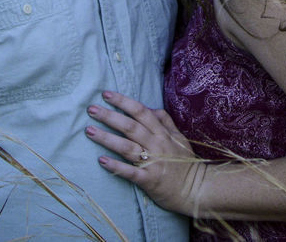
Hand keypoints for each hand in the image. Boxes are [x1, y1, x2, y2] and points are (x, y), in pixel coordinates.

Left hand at [85, 90, 207, 215]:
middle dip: (109, 116)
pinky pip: (130, 172)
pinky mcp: (149, 180)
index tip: (106, 94)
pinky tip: (101, 160)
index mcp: (163, 133)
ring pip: (127, 147)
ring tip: (89, 131)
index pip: (141, 112)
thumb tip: (151, 108)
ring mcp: (153, 162)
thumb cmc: (185, 164)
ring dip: (107, 138)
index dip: (123, 102)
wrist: (196, 190)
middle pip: (130, 127)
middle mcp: (156, 145)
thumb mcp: (179, 138)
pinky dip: (116, 166)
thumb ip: (165, 122)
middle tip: (91, 109)